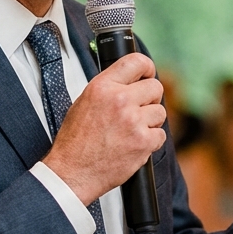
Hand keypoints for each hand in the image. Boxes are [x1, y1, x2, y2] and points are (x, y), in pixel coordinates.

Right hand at [42, 53, 165, 204]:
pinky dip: (151, 141)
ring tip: (130, 132)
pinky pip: (160, 135)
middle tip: (137, 111)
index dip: (147, 68)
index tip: (148, 75)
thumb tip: (131, 81)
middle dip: (149, 99)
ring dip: (150, 122)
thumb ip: (109, 88)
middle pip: (155, 87)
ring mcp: (133, 121)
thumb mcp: (84, 103)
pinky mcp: (143, 142)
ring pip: (160, 112)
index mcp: (102, 87)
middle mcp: (119, 100)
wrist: (72, 172)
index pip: (136, 62)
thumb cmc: (76, 141)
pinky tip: (133, 145)